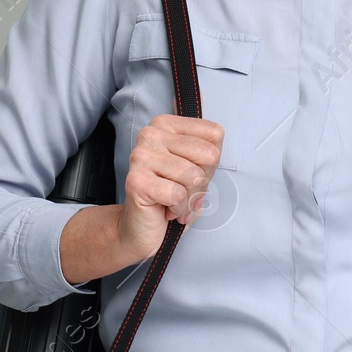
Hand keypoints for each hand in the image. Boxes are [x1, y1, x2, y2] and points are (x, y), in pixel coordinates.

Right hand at [116, 113, 224, 258]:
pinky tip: (167, 209)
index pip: (214, 134)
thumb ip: (207, 153)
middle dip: (203, 182)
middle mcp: (150, 134)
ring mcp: (140, 156)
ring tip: (176, 202)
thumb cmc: (172, 197)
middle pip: (208, 154)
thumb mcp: (197, 168)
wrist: (141, 228)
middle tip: (185, 192)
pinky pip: (178, 194)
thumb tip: (213, 154)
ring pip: (194, 176)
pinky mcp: (137, 180)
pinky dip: (179, 208)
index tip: (193, 174)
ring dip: (190, 198)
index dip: (211, 163)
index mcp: (165, 124)